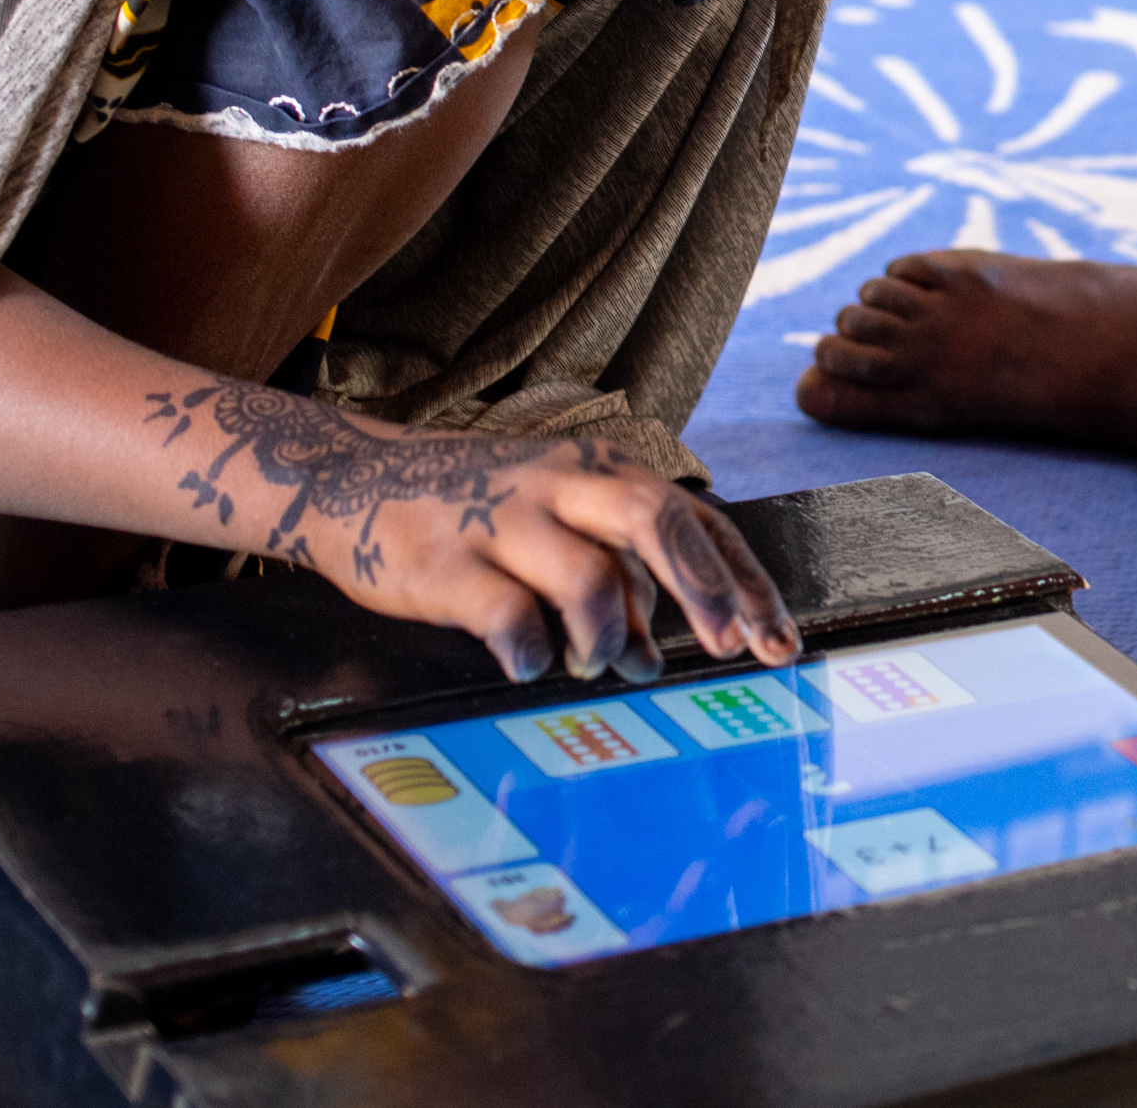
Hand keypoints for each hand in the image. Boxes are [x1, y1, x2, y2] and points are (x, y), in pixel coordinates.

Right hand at [141, 383, 804, 680]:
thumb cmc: (480, 513)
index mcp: (599, 470)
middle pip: (655, 519)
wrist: (360, 483)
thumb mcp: (558, 522)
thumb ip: (615, 575)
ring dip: (609, 637)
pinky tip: (528, 664)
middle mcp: (562, 484)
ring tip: (599, 666)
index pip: (694, 520)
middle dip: (702, 590)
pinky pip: (510, 617)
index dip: (742, 583)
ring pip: (587, 576)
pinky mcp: (449, 563)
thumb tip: (659, 653)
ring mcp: (505, 520)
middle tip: (726, 649)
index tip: (776, 642)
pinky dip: (531, 651)